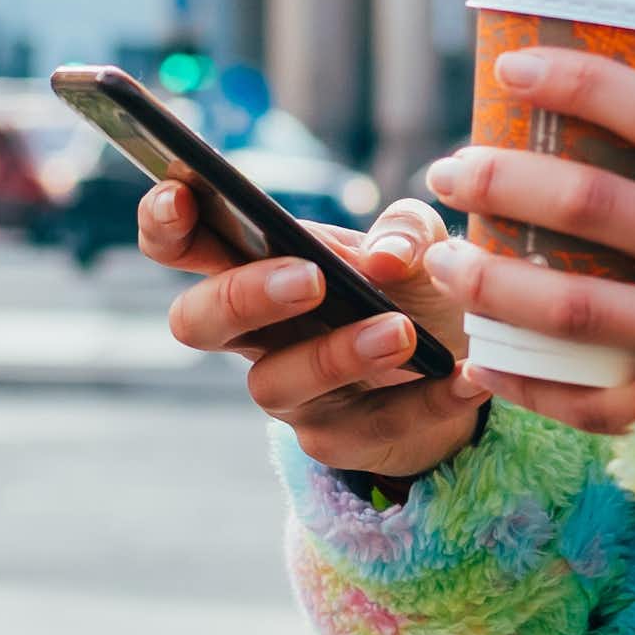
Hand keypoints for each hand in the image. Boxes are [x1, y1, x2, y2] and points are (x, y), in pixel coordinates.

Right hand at [138, 183, 490, 476]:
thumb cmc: (414, 289)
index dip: (165, 223)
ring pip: (277, 383)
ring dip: (339, 353)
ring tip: (402, 331)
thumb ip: (407, 231)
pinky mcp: (339, 441)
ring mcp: (292, 393)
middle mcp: (257, 334)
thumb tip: (385, 257)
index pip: (185, 246)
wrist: (463, 366)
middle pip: (197, 322)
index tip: (180, 194)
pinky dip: (428, 400)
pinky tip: (468, 378)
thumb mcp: (421, 244)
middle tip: (309, 278)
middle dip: (243, 295)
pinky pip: (374, 426)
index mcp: (260, 269)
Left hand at [424, 46, 634, 434]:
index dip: (583, 85)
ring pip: (573, 307)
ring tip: (444, 259)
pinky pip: (588, 397)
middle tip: (450, 170)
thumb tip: (591, 104)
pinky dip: (524, 381)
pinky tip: (483, 359)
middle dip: (503, 179)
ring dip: (490, 281)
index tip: (510, 69)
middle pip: (595, 206)